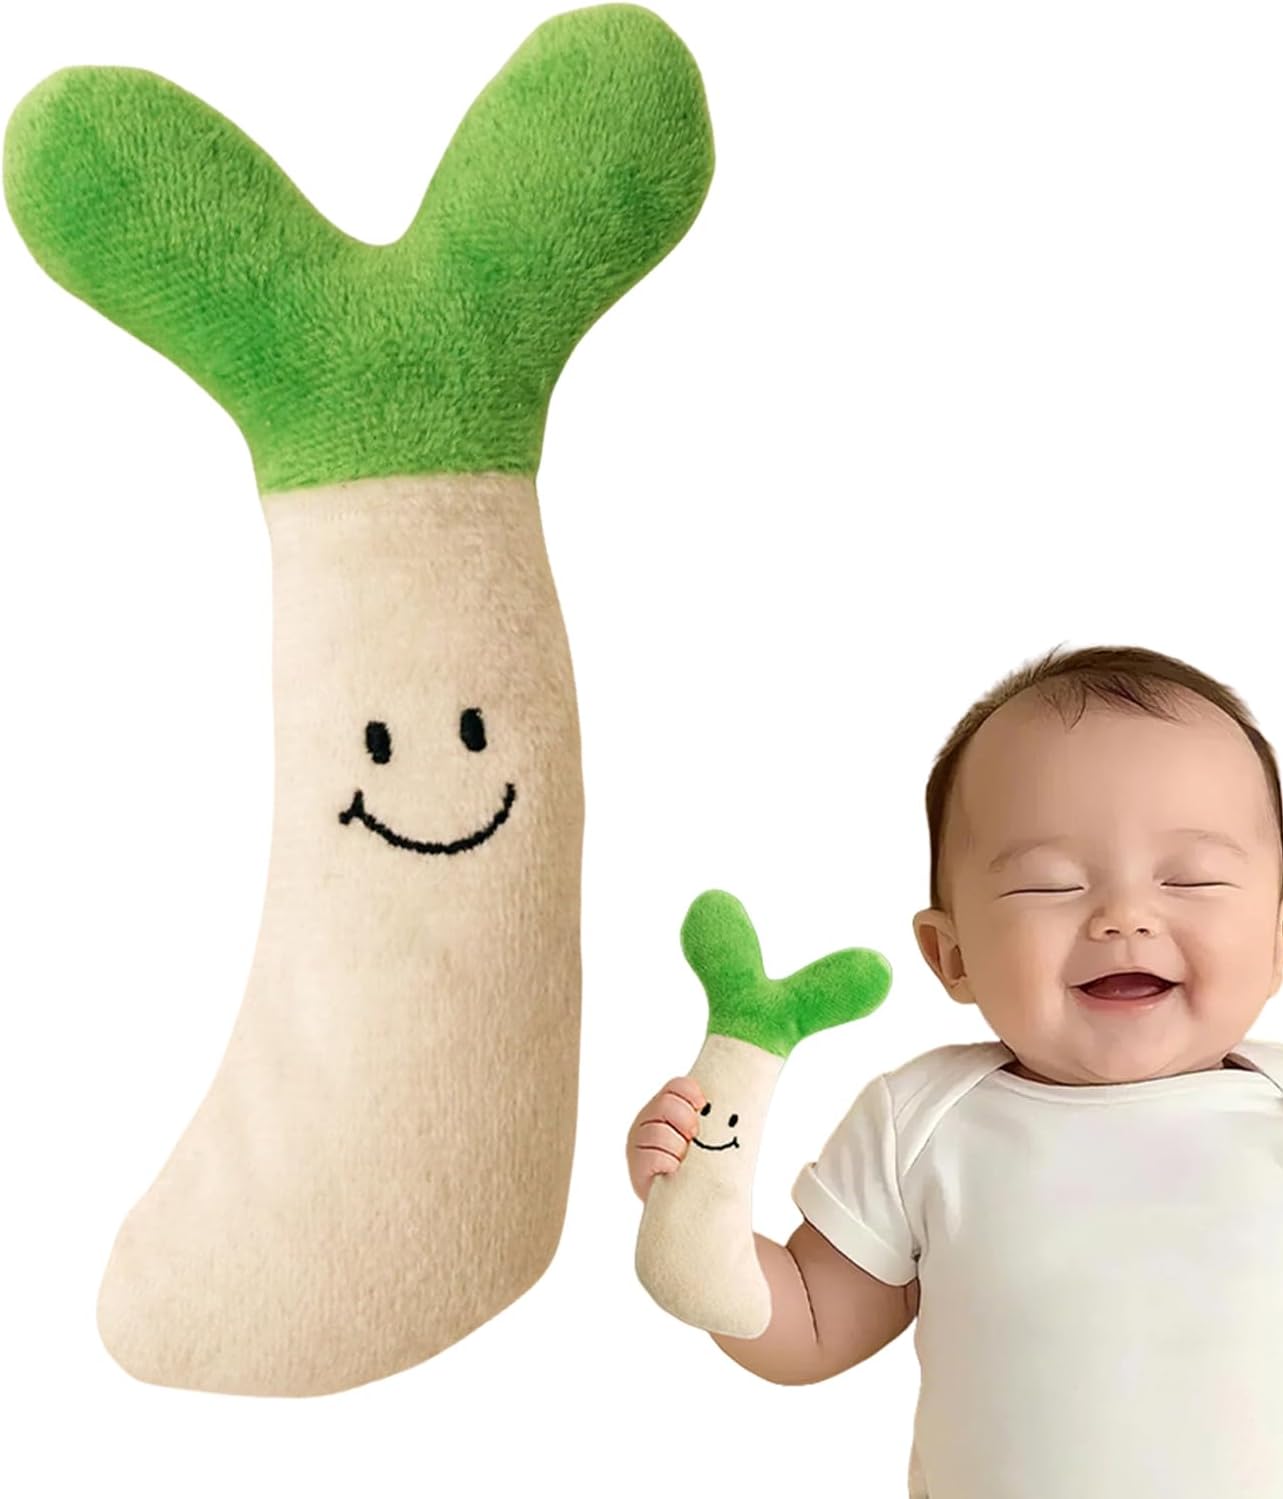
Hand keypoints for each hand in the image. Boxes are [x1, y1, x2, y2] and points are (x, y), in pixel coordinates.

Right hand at [627, 1076, 706, 1202]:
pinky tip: (673, 1169)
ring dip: (678, 1146)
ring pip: (660, 1132)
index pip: (677, 1086)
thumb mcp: (703, 1136)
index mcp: (665, 1106)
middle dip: (686, 1121)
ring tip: (683, 1158)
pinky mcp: (636, 1166)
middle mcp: (648, 1120)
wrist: (683, 1203)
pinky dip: (668, 1162)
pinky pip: (654, 1157)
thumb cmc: (697, 1165)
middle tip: (693, 1136)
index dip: (692, 1093)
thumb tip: (736, 1110)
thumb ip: (708, 1118)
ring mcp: (639, 1142)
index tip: (703, 1106)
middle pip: (667, 1105)